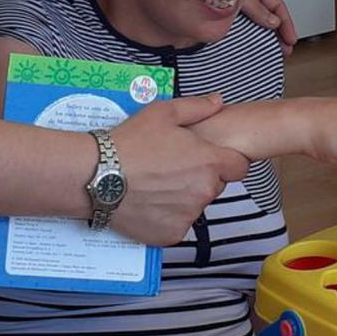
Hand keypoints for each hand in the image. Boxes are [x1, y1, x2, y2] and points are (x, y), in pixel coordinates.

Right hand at [111, 94, 249, 246]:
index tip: (207, 157)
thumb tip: (218, 101)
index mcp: (208, 162)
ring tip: (155, 183)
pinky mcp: (171, 234)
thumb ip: (197, 107)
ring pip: (195, 205)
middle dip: (200, 177)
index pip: (239, 167)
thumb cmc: (130, 142)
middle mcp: (204, 192)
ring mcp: (188, 216)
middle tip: (171, 167)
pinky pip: (178, 224)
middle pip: (215, 185)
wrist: (98, 175)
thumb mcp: (162, 113)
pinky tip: (148, 201)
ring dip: (183, 196)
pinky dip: (167, 216)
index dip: (226, 160)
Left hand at [241, 0, 297, 54]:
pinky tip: (251, 48)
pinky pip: (241, 31)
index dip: (286, 23)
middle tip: (285, 49)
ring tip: (271, 51)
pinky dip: (247, 40)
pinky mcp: (226, 21)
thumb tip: (274, 22)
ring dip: (265, 38)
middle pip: (269, 18)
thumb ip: (258, 9)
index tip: (291, 39)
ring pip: (257, 26)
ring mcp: (236, 10)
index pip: (277, 6)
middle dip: (279, 34)